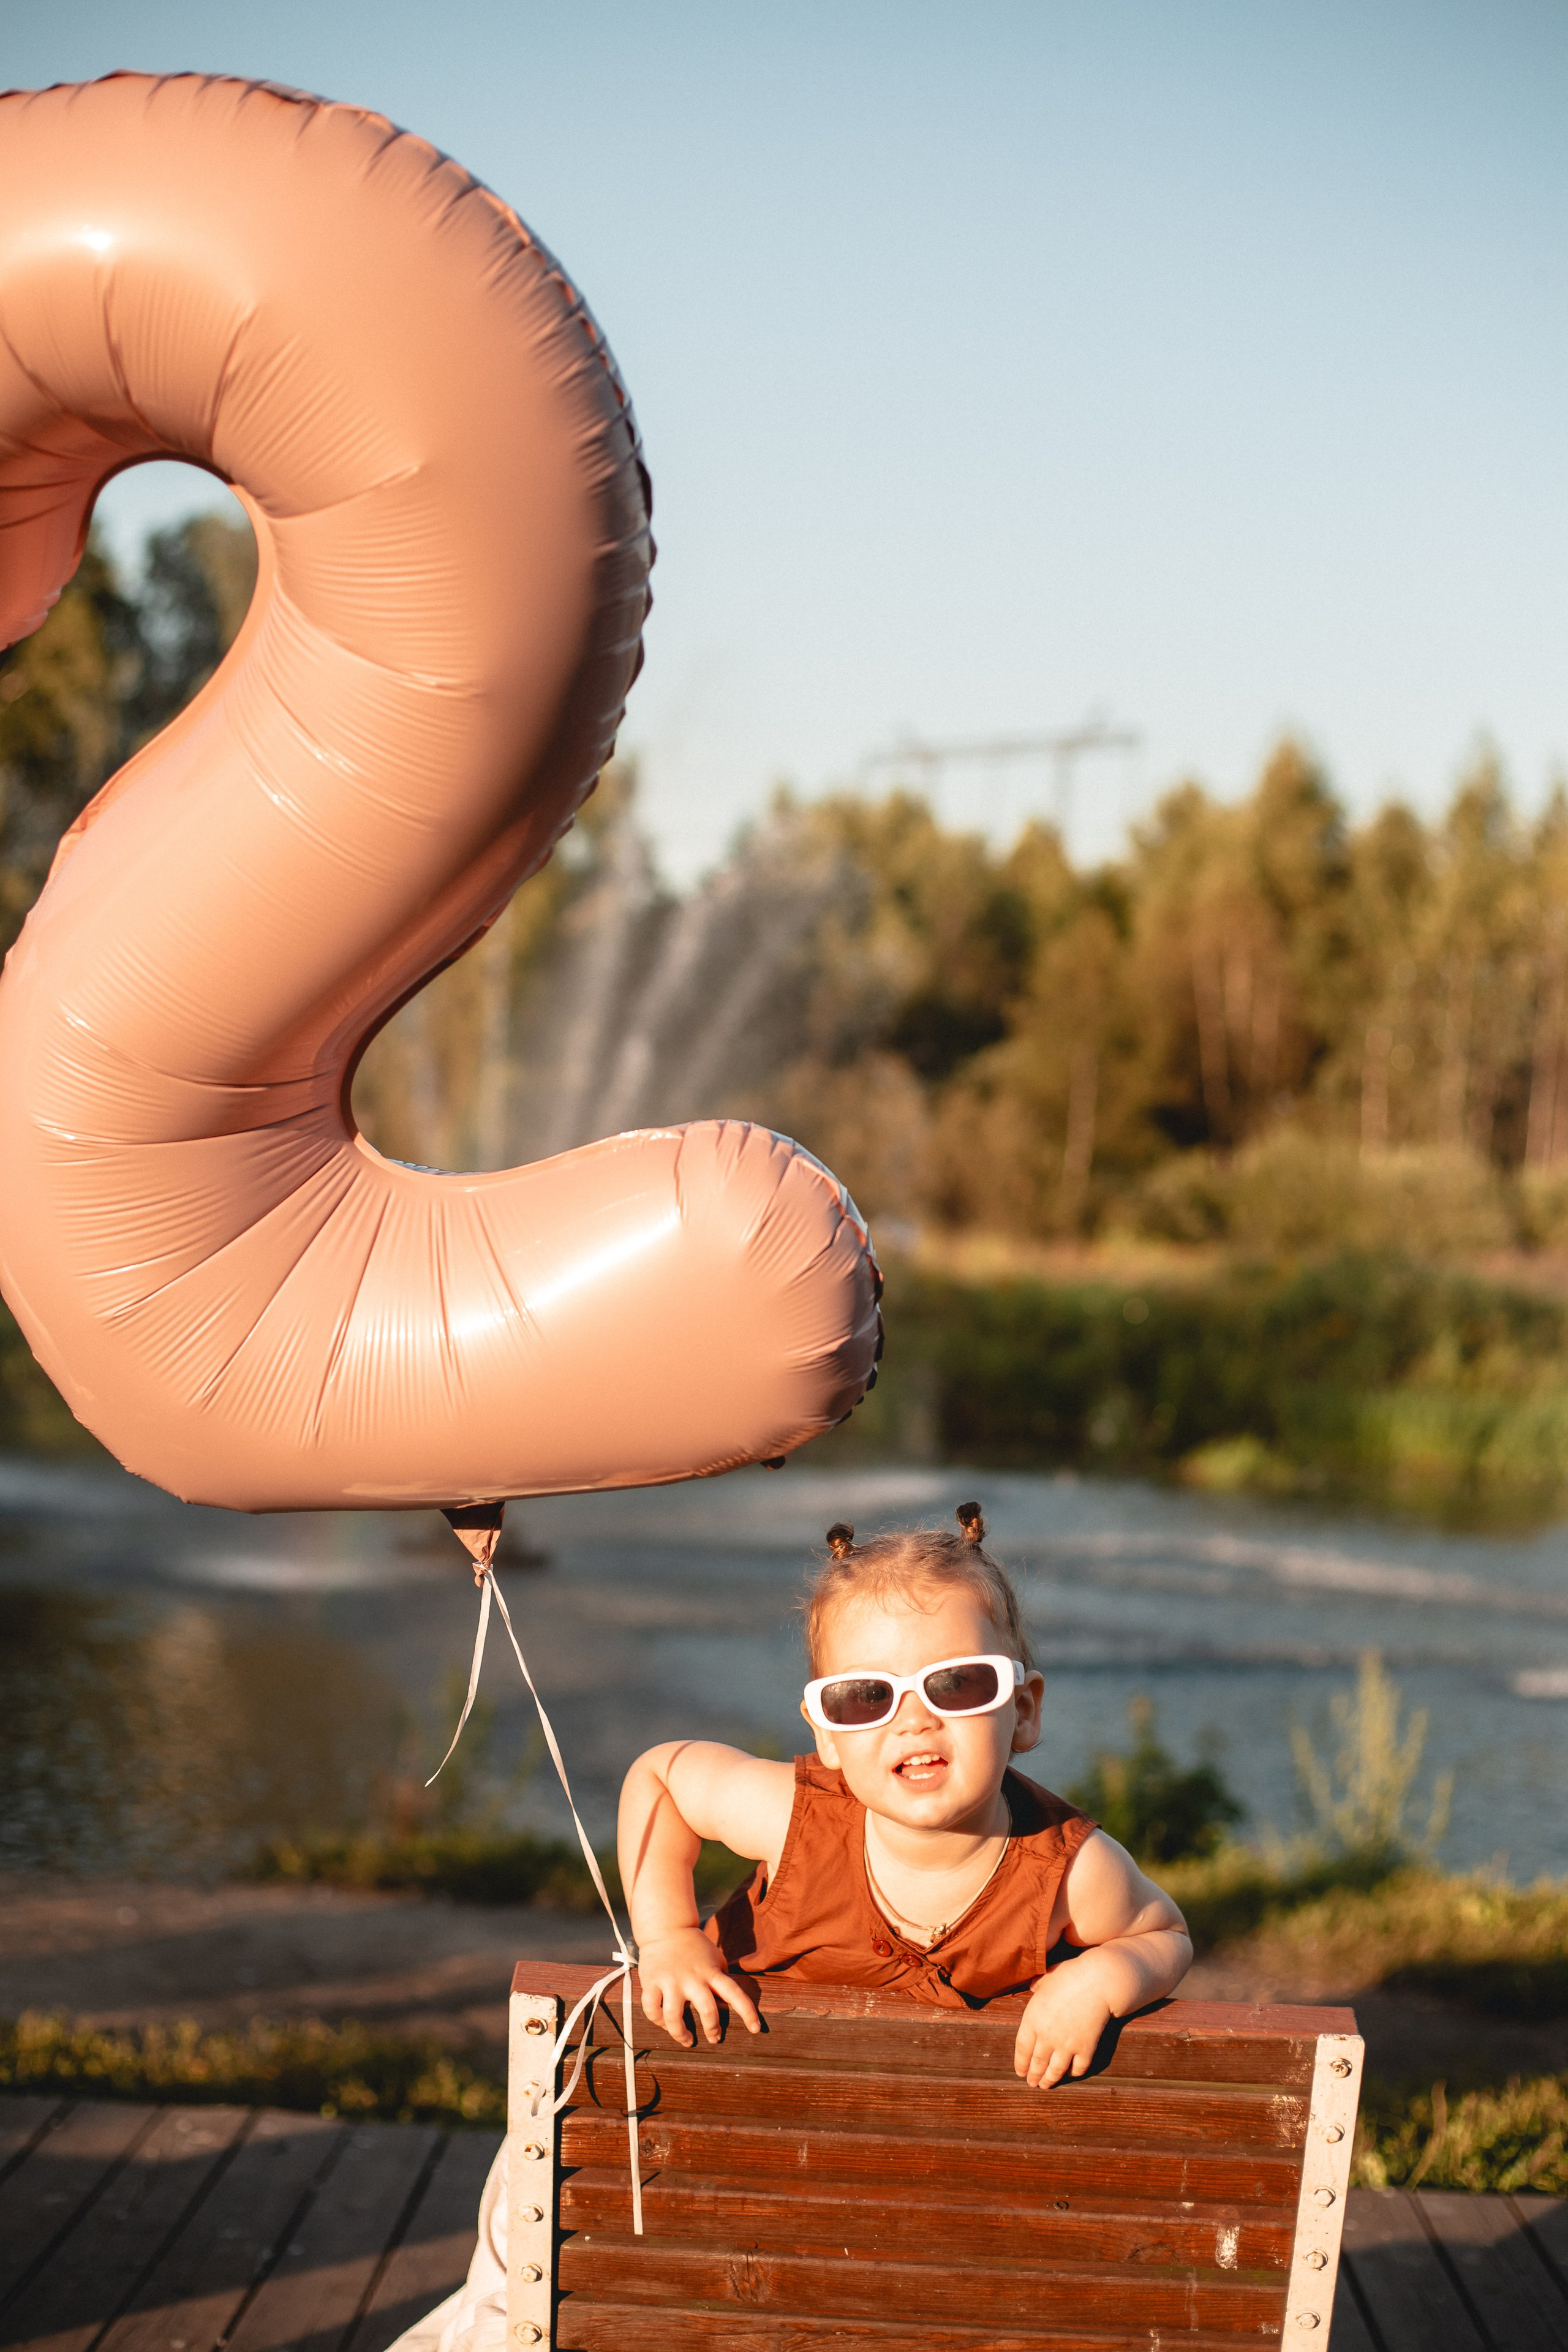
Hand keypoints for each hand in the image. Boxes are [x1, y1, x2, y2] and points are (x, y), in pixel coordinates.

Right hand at [637, 1928, 760, 2046]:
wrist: (666, 1927)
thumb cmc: (694, 1947)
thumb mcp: (715, 1958)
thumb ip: (721, 1978)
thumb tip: (730, 2003)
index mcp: (711, 1972)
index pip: (735, 1993)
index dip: (747, 2013)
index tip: (756, 2029)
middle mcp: (693, 1977)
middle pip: (707, 2011)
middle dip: (712, 2030)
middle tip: (714, 2038)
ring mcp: (671, 1980)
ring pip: (674, 2018)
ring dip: (680, 2035)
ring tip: (687, 2040)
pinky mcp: (651, 1982)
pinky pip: (652, 2010)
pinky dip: (657, 2022)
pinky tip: (664, 2024)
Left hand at [1014, 1964, 1113, 2088]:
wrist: (1097, 1982)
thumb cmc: (1069, 1975)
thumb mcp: (1045, 1978)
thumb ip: (1037, 1987)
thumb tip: (1034, 1986)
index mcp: (1032, 2019)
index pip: (1022, 2049)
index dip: (1020, 2063)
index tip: (1019, 2072)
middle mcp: (1047, 2036)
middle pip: (1037, 2063)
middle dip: (1033, 2075)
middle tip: (1031, 2083)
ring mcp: (1067, 2045)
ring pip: (1055, 2070)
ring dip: (1049, 2080)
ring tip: (1045, 2086)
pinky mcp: (1085, 2049)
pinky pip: (1078, 2068)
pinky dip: (1073, 2073)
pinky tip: (1070, 2073)